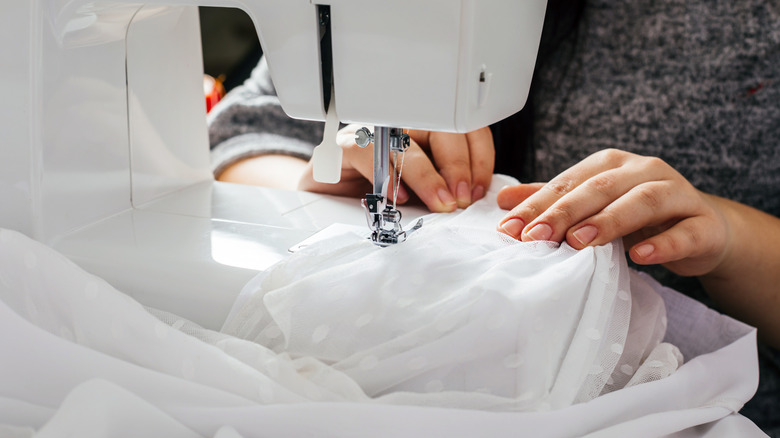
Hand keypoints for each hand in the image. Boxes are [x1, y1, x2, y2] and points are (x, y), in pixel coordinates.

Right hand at [299, 125, 494, 211]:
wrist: (328, 198)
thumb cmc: (376, 194)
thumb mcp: (420, 193)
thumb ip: (446, 189)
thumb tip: (473, 199)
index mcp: (427, 132)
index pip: (464, 130)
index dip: (477, 159)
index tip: (477, 190)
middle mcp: (402, 127)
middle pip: (440, 130)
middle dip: (456, 167)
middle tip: (461, 199)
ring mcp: (374, 134)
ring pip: (407, 143)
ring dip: (428, 176)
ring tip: (439, 202)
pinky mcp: (345, 147)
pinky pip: (368, 153)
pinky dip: (387, 177)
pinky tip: (398, 198)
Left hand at [496, 149, 731, 276]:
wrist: (702, 231)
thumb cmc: (638, 217)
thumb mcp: (592, 207)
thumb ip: (551, 201)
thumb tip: (503, 200)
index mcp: (611, 165)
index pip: (568, 182)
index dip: (537, 205)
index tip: (508, 229)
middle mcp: (644, 171)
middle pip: (600, 188)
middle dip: (563, 212)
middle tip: (535, 237)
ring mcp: (677, 194)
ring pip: (642, 202)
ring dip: (609, 221)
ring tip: (579, 242)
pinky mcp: (703, 223)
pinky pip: (685, 232)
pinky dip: (663, 244)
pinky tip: (639, 256)